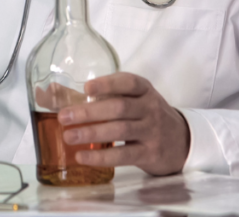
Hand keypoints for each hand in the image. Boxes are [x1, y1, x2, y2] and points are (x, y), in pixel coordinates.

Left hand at [58, 73, 189, 175]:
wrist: (183, 141)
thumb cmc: (148, 116)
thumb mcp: (137, 99)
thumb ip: (107, 95)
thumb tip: (56, 92)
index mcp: (145, 90)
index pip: (128, 82)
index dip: (107, 84)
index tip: (86, 88)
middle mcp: (150, 108)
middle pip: (119, 108)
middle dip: (89, 112)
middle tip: (64, 117)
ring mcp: (152, 131)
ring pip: (120, 130)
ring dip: (91, 133)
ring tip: (69, 136)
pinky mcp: (150, 154)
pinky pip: (123, 155)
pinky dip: (101, 156)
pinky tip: (82, 156)